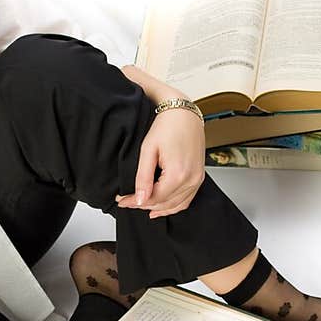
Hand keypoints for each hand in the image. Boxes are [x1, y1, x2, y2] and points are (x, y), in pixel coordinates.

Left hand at [116, 64, 205, 218]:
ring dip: (157, 208)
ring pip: (175, 205)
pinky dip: (173, 206)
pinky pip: (187, 200)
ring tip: (140, 205)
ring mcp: (197, 179)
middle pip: (163, 203)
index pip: (153, 198)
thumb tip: (140, 199)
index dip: (135, 202)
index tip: (122, 201)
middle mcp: (191, 179)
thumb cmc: (167, 126)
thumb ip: (143, 177)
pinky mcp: (199, 177)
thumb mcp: (148, 150)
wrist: (184, 113)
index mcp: (178, 174)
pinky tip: (160, 207)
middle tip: (127, 201)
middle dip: (143, 205)